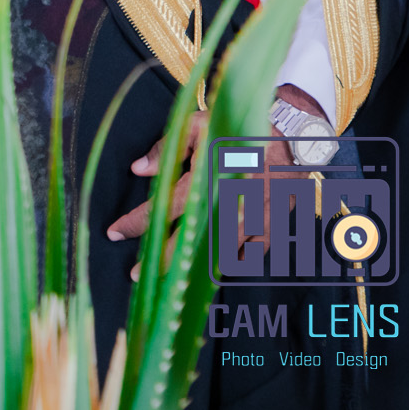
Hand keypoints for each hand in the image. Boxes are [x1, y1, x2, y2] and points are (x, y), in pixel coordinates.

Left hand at [108, 85, 323, 278]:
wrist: (293, 134)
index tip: (115, 232)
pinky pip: (249, 254)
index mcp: (208, 177)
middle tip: (134, 273)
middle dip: (159, 259)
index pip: (164, 206)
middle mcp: (230, 203)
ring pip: (217, 253)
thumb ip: (167, 148)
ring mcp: (254, 218)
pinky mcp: (272, 226)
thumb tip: (138, 169)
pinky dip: (229, 265)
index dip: (137, 221)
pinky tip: (209, 275)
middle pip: (190, 240)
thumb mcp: (199, 125)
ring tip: (168, 284)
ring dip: (190, 270)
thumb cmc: (240, 127)